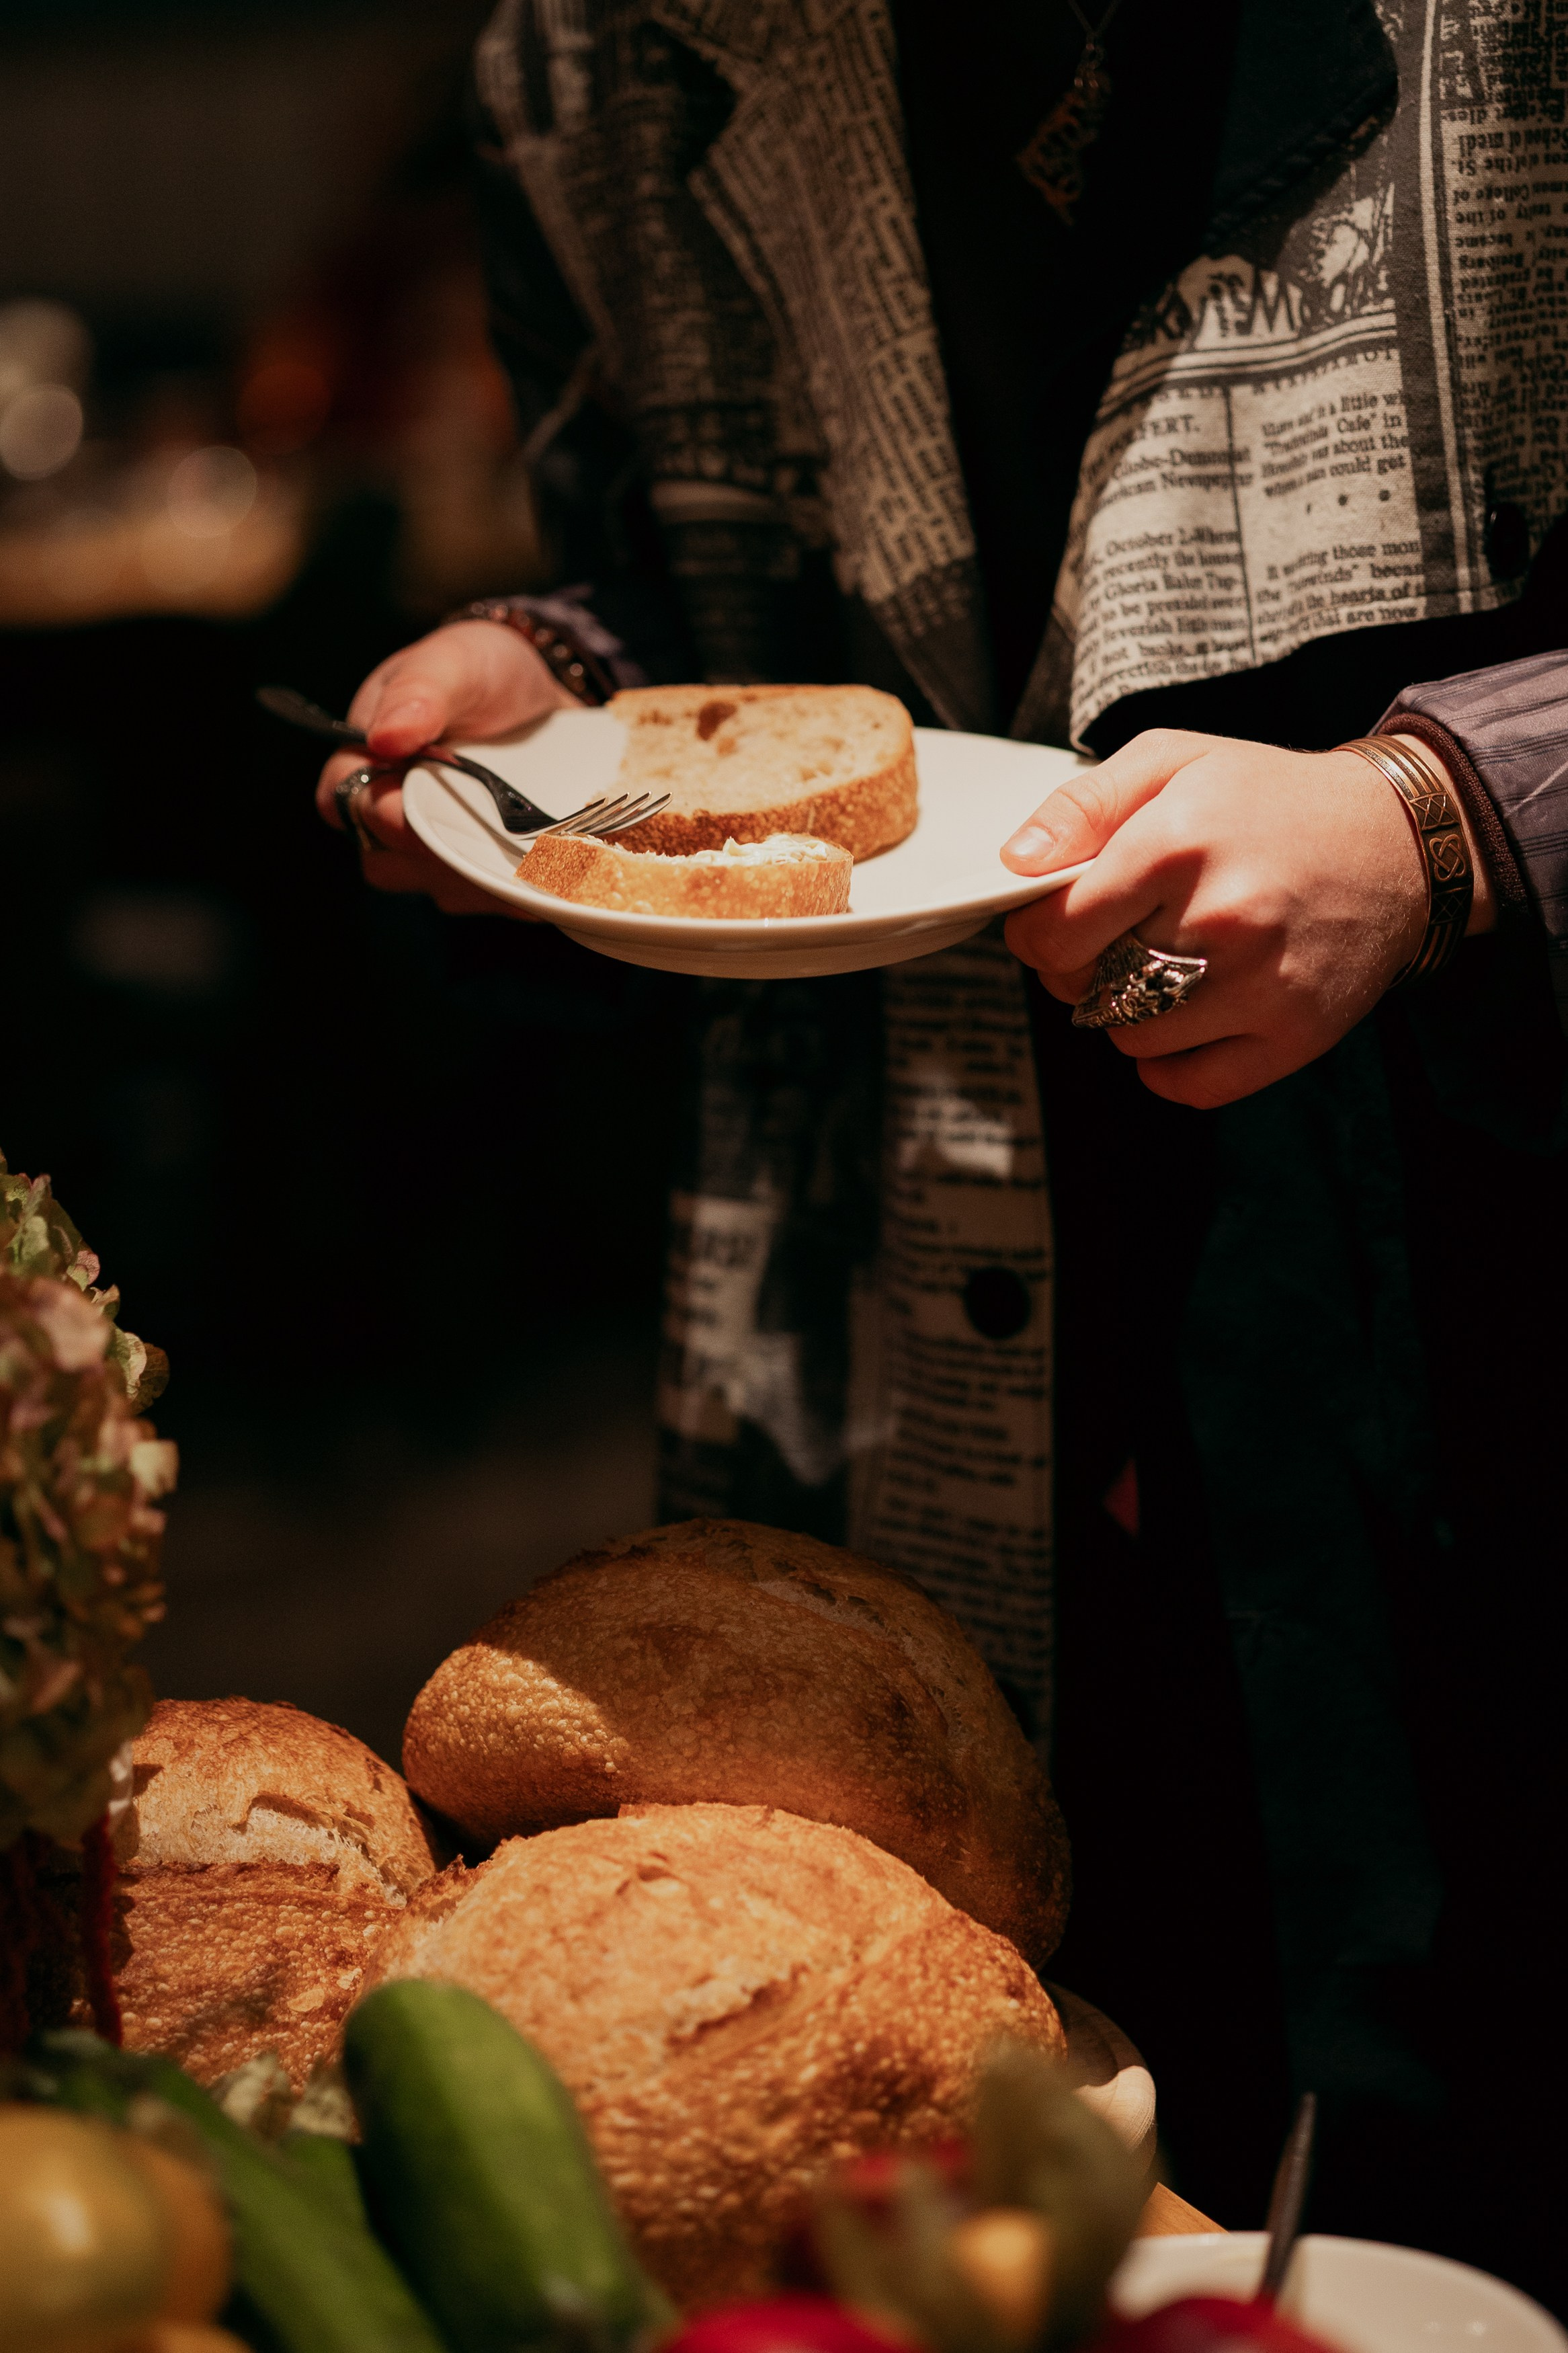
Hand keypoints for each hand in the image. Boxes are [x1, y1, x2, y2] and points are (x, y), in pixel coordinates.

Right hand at [316, 619, 577, 913]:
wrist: (547, 695)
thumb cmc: (484, 671)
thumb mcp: (455, 661)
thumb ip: (420, 691)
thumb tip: (386, 737)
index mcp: (367, 759)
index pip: (344, 803)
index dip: (377, 815)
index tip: (411, 814)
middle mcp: (393, 813)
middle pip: (389, 862)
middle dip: (438, 856)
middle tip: (489, 838)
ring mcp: (438, 849)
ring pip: (442, 888)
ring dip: (483, 878)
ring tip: (534, 854)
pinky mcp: (482, 869)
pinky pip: (491, 898)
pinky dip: (523, 889)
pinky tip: (558, 872)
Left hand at [1000, 729, 1494, 1108]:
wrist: (1399, 840)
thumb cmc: (1272, 800)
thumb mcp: (1174, 761)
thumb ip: (1082, 806)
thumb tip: (1015, 865)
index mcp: (1180, 843)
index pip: (1055, 931)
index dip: (1036, 932)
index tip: (1053, 922)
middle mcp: (1222, 919)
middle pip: (1087, 988)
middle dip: (1079, 968)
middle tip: (1112, 939)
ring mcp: (1262, 986)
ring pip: (1131, 1039)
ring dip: (1126, 1012)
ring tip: (1162, 966)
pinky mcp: (1294, 1036)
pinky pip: (1188, 1085)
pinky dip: (1169, 1063)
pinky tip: (1186, 1018)